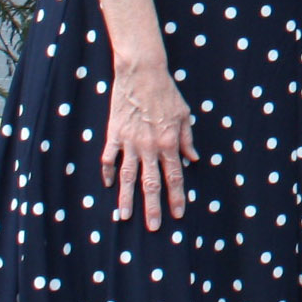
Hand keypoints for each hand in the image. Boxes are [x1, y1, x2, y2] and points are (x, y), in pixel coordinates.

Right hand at [101, 58, 195, 229]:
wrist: (142, 73)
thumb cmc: (167, 93)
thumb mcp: (184, 115)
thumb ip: (187, 140)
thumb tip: (192, 160)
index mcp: (169, 143)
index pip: (175, 177)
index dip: (177, 197)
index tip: (177, 214)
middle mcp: (150, 147)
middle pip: (151, 183)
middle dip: (153, 207)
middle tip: (153, 228)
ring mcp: (130, 142)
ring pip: (128, 177)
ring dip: (126, 198)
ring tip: (124, 217)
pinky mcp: (114, 134)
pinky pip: (109, 158)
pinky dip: (108, 172)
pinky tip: (109, 185)